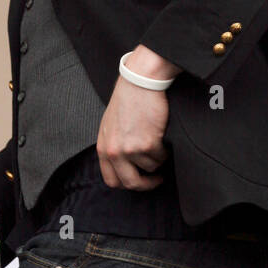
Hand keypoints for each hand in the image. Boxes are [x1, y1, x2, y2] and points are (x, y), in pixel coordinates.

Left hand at [97, 75, 170, 189]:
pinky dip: (165, 149)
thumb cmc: (127, 100)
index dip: (128, 184)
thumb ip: (113, 147)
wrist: (140, 82)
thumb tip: (123, 166)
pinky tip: (161, 134)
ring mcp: (130, 149)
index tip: (139, 181)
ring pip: (151, 167)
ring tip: (157, 141)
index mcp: (103, 148)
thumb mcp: (110, 126)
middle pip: (131, 183)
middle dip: (147, 184)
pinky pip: (162, 156)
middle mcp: (114, 151)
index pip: (112, 180)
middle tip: (157, 179)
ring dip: (158, 158)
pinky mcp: (148, 144)